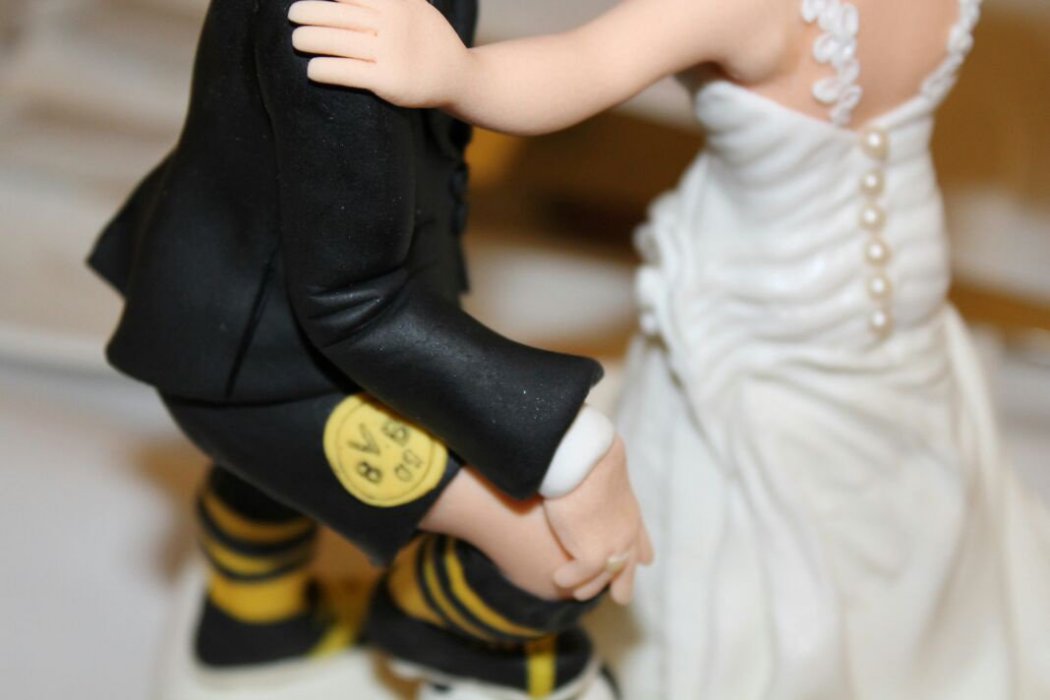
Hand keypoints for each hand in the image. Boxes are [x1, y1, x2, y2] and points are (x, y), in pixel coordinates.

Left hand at [289, 0, 470, 107]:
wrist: (458, 76)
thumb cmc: (428, 39)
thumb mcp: (416, 6)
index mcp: (398, 2)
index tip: (308, 1)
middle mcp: (394, 24)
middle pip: (339, 14)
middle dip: (310, 13)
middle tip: (293, 15)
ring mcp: (391, 53)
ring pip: (338, 42)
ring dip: (309, 39)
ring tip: (296, 40)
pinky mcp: (389, 81)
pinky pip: (347, 72)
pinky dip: (325, 69)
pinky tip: (312, 70)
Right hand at [543, 436, 652, 604]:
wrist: (586, 460)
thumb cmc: (588, 457)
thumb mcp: (605, 470)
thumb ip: (603, 478)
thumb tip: (593, 466)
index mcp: (630, 512)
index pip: (641, 539)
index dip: (641, 552)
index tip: (645, 560)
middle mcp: (626, 534)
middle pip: (627, 568)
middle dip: (624, 584)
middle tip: (622, 597)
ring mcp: (612, 547)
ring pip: (602, 578)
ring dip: (588, 586)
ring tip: (577, 591)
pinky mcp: (593, 556)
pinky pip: (578, 577)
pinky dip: (567, 578)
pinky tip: (558, 578)